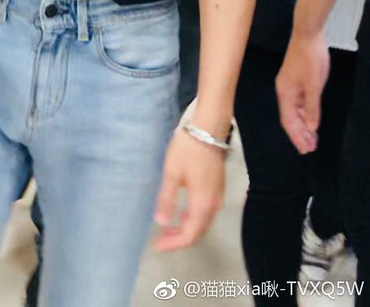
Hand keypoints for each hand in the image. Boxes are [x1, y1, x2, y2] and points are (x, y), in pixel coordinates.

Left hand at [154, 128, 225, 250]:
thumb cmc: (188, 149)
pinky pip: (206, 212)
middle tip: (161, 239)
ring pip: (203, 223)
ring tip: (168, 228)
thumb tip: (161, 222)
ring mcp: (218, 196)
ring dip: (186, 229)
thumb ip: (167, 199)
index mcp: (202, 204)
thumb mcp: (172, 173)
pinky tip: (181, 213)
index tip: (157, 246)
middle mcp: (214, 205)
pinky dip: (193, 218)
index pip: (190, 235)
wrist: (209, 128)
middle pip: (199, 232)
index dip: (173, 244)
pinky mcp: (217, 188)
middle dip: (180, 239)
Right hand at [276, 31, 329, 153]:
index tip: (304, 150)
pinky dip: (306, 115)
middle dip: (300, 134)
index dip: (296, 137)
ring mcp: (290, 86)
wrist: (309, 35)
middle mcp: (285, 91)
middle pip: (290, 118)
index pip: (288, 121)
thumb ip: (313, 107)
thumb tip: (312, 126)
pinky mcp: (297, 82)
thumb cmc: (310, 58)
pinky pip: (300, 104)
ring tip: (313, 139)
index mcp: (285, 93)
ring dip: (304, 126)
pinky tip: (312, 122)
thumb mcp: (314, 84)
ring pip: (295, 112)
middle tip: (310, 149)